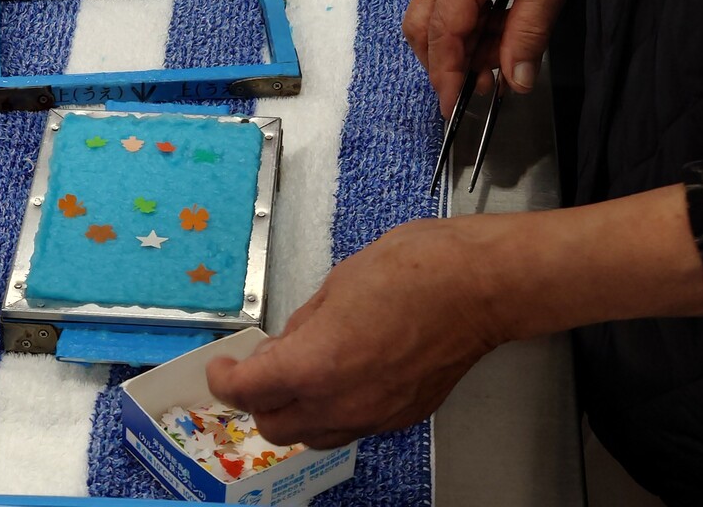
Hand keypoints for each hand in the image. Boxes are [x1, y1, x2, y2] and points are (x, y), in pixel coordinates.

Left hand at [205, 185, 702, 449]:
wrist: (481, 285)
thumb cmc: (415, 268)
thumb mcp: (338, 282)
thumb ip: (304, 325)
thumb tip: (285, 346)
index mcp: (316, 365)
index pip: (249, 391)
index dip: (226, 380)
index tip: (222, 368)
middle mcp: (342, 402)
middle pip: (275, 424)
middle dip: (257, 399)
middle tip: (258, 367)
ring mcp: (375, 414)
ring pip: (313, 434)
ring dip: (294, 411)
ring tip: (297, 373)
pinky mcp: (402, 414)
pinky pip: (351, 426)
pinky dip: (332, 410)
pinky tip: (340, 376)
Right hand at [404, 0, 605, 116]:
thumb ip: (527, 36)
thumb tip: (515, 83)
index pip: (443, 29)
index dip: (446, 72)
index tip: (453, 106)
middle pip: (423, 25)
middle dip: (446, 62)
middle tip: (483, 85)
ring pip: (433, 17)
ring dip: (462, 47)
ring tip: (502, 58)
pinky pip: (450, 3)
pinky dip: (470, 28)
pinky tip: (500, 36)